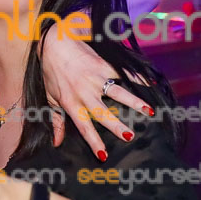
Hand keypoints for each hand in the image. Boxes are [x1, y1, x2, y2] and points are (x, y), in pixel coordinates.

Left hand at [41, 31, 153, 157]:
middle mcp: (84, 92)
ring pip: (117, 92)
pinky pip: (121, 74)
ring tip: (149, 111)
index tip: (103, 155)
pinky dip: (137, 78)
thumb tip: (56, 143)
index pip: (84, 127)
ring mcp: (95, 78)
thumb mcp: (50, 98)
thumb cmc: (50, 72)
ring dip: (134, 102)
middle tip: (131, 136)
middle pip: (103, 112)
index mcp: (71, 103)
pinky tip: (150, 84)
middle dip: (117, 125)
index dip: (93, 141)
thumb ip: (56, 121)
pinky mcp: (102, 65)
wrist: (54, 44)